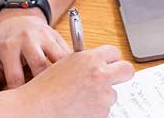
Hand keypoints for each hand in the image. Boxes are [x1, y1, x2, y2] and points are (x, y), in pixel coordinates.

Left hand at [0, 8, 71, 93]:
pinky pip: (68, 53)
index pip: (15, 77)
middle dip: (42, 84)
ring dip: (61, 74)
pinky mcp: (56, 35)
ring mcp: (43, 36)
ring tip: (59, 88)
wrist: (17, 19)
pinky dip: (70, 66)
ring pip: (58, 57)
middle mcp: (26, 39)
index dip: (19, 93)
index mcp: (8, 47)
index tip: (21, 100)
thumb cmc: (5, 43)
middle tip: (43, 96)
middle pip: (39, 65)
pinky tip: (67, 76)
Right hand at [12, 45, 134, 117]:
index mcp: (89, 59)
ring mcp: (103, 95)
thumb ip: (85, 62)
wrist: (36, 108)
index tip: (110, 64)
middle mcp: (100, 75)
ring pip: (113, 94)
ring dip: (102, 97)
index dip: (111, 59)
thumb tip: (99, 64)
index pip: (115, 52)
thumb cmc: (45, 88)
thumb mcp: (65, 65)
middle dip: (122, 74)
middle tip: (114, 79)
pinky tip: (79, 109)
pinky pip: (104, 110)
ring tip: (80, 99)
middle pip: (127, 70)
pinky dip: (95, 111)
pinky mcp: (102, 113)